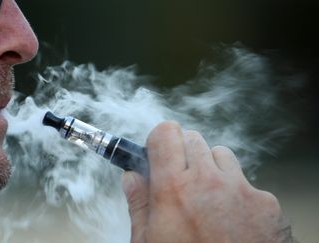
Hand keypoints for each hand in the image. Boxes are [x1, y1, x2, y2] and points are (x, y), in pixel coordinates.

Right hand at [122, 122, 293, 242]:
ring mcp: (240, 190)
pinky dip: (236, 192)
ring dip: (211, 168)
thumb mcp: (148, 242)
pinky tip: (230, 219)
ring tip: (206, 199)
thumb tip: (131, 178)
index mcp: (173, 189)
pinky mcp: (265, 203)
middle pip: (192, 139)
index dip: (159, 141)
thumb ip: (138, 203)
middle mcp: (208, 182)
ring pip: (221, 155)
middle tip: (180, 179)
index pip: (165, 133)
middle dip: (183, 154)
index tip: (157, 151)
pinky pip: (246, 182)